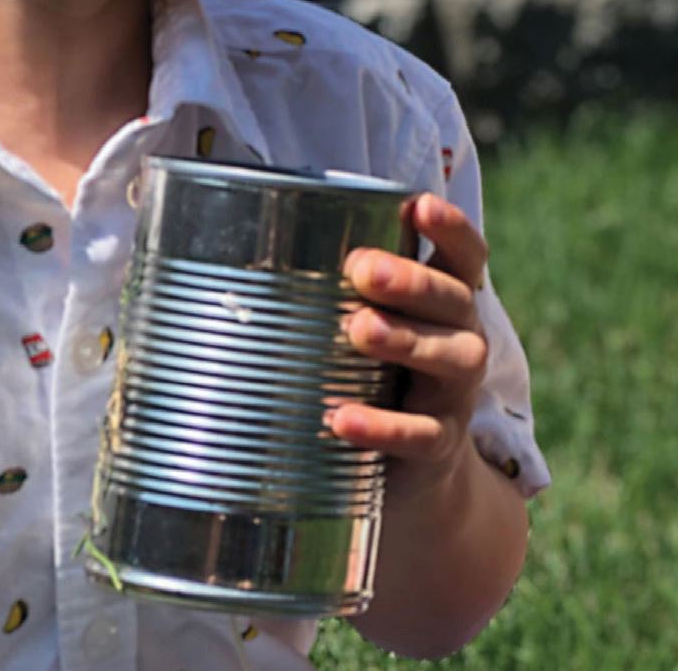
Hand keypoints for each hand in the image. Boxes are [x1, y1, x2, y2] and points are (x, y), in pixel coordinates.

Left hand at [329, 193, 491, 489]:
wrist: (410, 472)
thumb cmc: (373, 378)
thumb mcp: (365, 330)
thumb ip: (327, 295)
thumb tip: (212, 250)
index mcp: (447, 306)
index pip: (464, 258)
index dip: (451, 229)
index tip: (420, 205)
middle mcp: (462, 342)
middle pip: (456, 302)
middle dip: (413, 282)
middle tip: (363, 269)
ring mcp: (454, 396)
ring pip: (452, 360)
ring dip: (407, 339)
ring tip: (359, 329)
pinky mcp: (438, 447)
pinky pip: (421, 436)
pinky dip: (384, 427)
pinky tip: (342, 419)